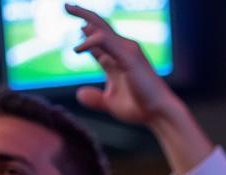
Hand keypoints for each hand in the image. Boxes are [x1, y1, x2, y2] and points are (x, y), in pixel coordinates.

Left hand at [65, 3, 179, 125]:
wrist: (159, 113)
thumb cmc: (140, 110)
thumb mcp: (112, 103)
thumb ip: (95, 98)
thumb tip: (79, 94)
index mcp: (118, 60)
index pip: (99, 41)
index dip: (87, 34)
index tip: (78, 29)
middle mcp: (123, 51)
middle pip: (100, 25)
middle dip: (83, 14)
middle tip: (66, 6)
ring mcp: (127, 51)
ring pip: (101, 26)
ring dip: (83, 15)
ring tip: (66, 8)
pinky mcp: (128, 56)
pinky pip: (104, 39)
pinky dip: (90, 41)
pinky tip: (77, 49)